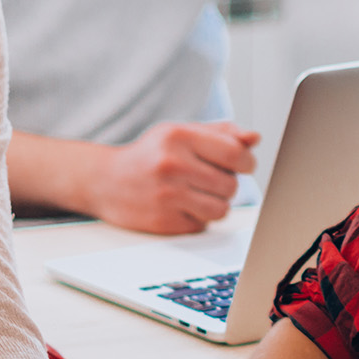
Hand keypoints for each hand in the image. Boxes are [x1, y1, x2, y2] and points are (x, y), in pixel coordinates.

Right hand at [86, 121, 259, 234]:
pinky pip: (202, 225)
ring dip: (215, 204)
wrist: (104, 181)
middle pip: (231, 185)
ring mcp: (166, 195)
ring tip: (197, 194)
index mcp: (179, 136)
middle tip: (208, 180)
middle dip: (226, 185)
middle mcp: (172, 164)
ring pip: (221, 209)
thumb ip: (221, 133)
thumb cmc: (151, 155)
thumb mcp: (181, 133)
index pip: (235, 154)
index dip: (247, 163)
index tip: (242, 165)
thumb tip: (254, 138)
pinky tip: (180, 206)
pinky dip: (197, 218)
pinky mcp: (162, 221)